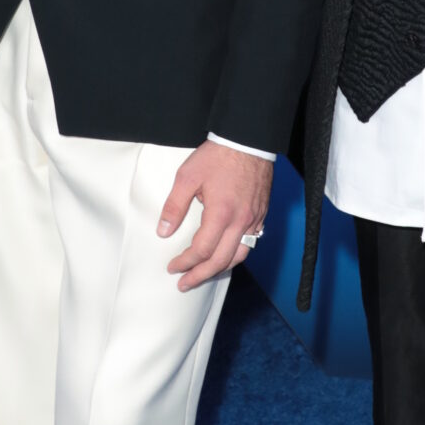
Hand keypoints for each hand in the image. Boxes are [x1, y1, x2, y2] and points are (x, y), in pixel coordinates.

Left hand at [158, 141, 273, 291]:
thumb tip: (163, 230)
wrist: (248, 141)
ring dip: (219, 269)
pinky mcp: (260, 214)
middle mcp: (240, 221)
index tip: (173, 266)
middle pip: (220, 261)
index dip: (185, 262)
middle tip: (184, 283)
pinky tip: (225, 255)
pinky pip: (250, 243)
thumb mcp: (187, 177)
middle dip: (200, 275)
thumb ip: (174, 206)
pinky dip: (235, 255)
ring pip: (239, 255)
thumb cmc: (218, 156)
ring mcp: (253, 220)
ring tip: (204, 274)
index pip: (201, 250)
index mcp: (221, 213)